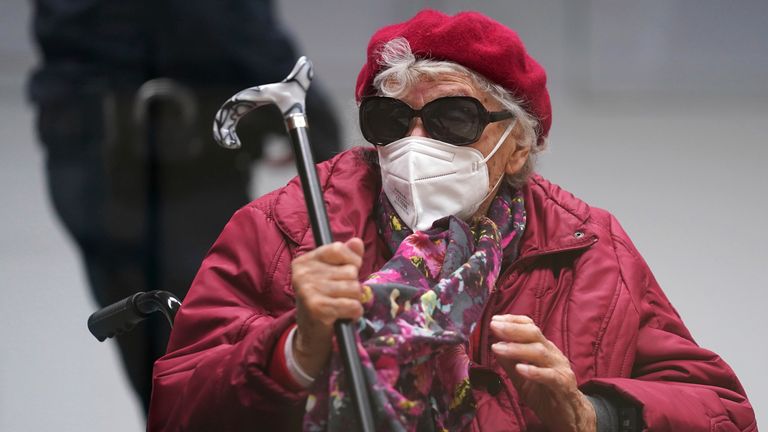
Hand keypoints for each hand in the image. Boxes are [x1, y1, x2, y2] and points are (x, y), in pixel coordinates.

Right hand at [291, 238, 364, 377]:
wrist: (310, 334)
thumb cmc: (324, 299)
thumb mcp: (333, 274)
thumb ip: (346, 256)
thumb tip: (357, 242)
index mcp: (305, 261)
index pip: (338, 248)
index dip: (352, 261)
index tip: (349, 271)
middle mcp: (302, 273)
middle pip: (350, 271)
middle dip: (353, 285)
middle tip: (340, 296)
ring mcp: (308, 290)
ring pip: (354, 288)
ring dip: (354, 300)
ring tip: (342, 305)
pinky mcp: (317, 308)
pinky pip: (352, 305)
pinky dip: (355, 312)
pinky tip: (345, 315)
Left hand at [490, 314, 595, 431]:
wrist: (568, 416)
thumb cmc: (544, 393)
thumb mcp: (521, 377)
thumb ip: (509, 362)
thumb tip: (494, 346)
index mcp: (544, 348)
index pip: (530, 327)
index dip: (512, 321)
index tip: (494, 320)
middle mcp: (553, 354)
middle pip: (534, 334)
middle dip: (512, 329)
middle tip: (493, 327)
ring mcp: (560, 368)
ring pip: (540, 352)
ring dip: (516, 349)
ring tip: (497, 348)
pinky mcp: (564, 385)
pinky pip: (550, 376)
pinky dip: (534, 371)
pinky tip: (520, 368)